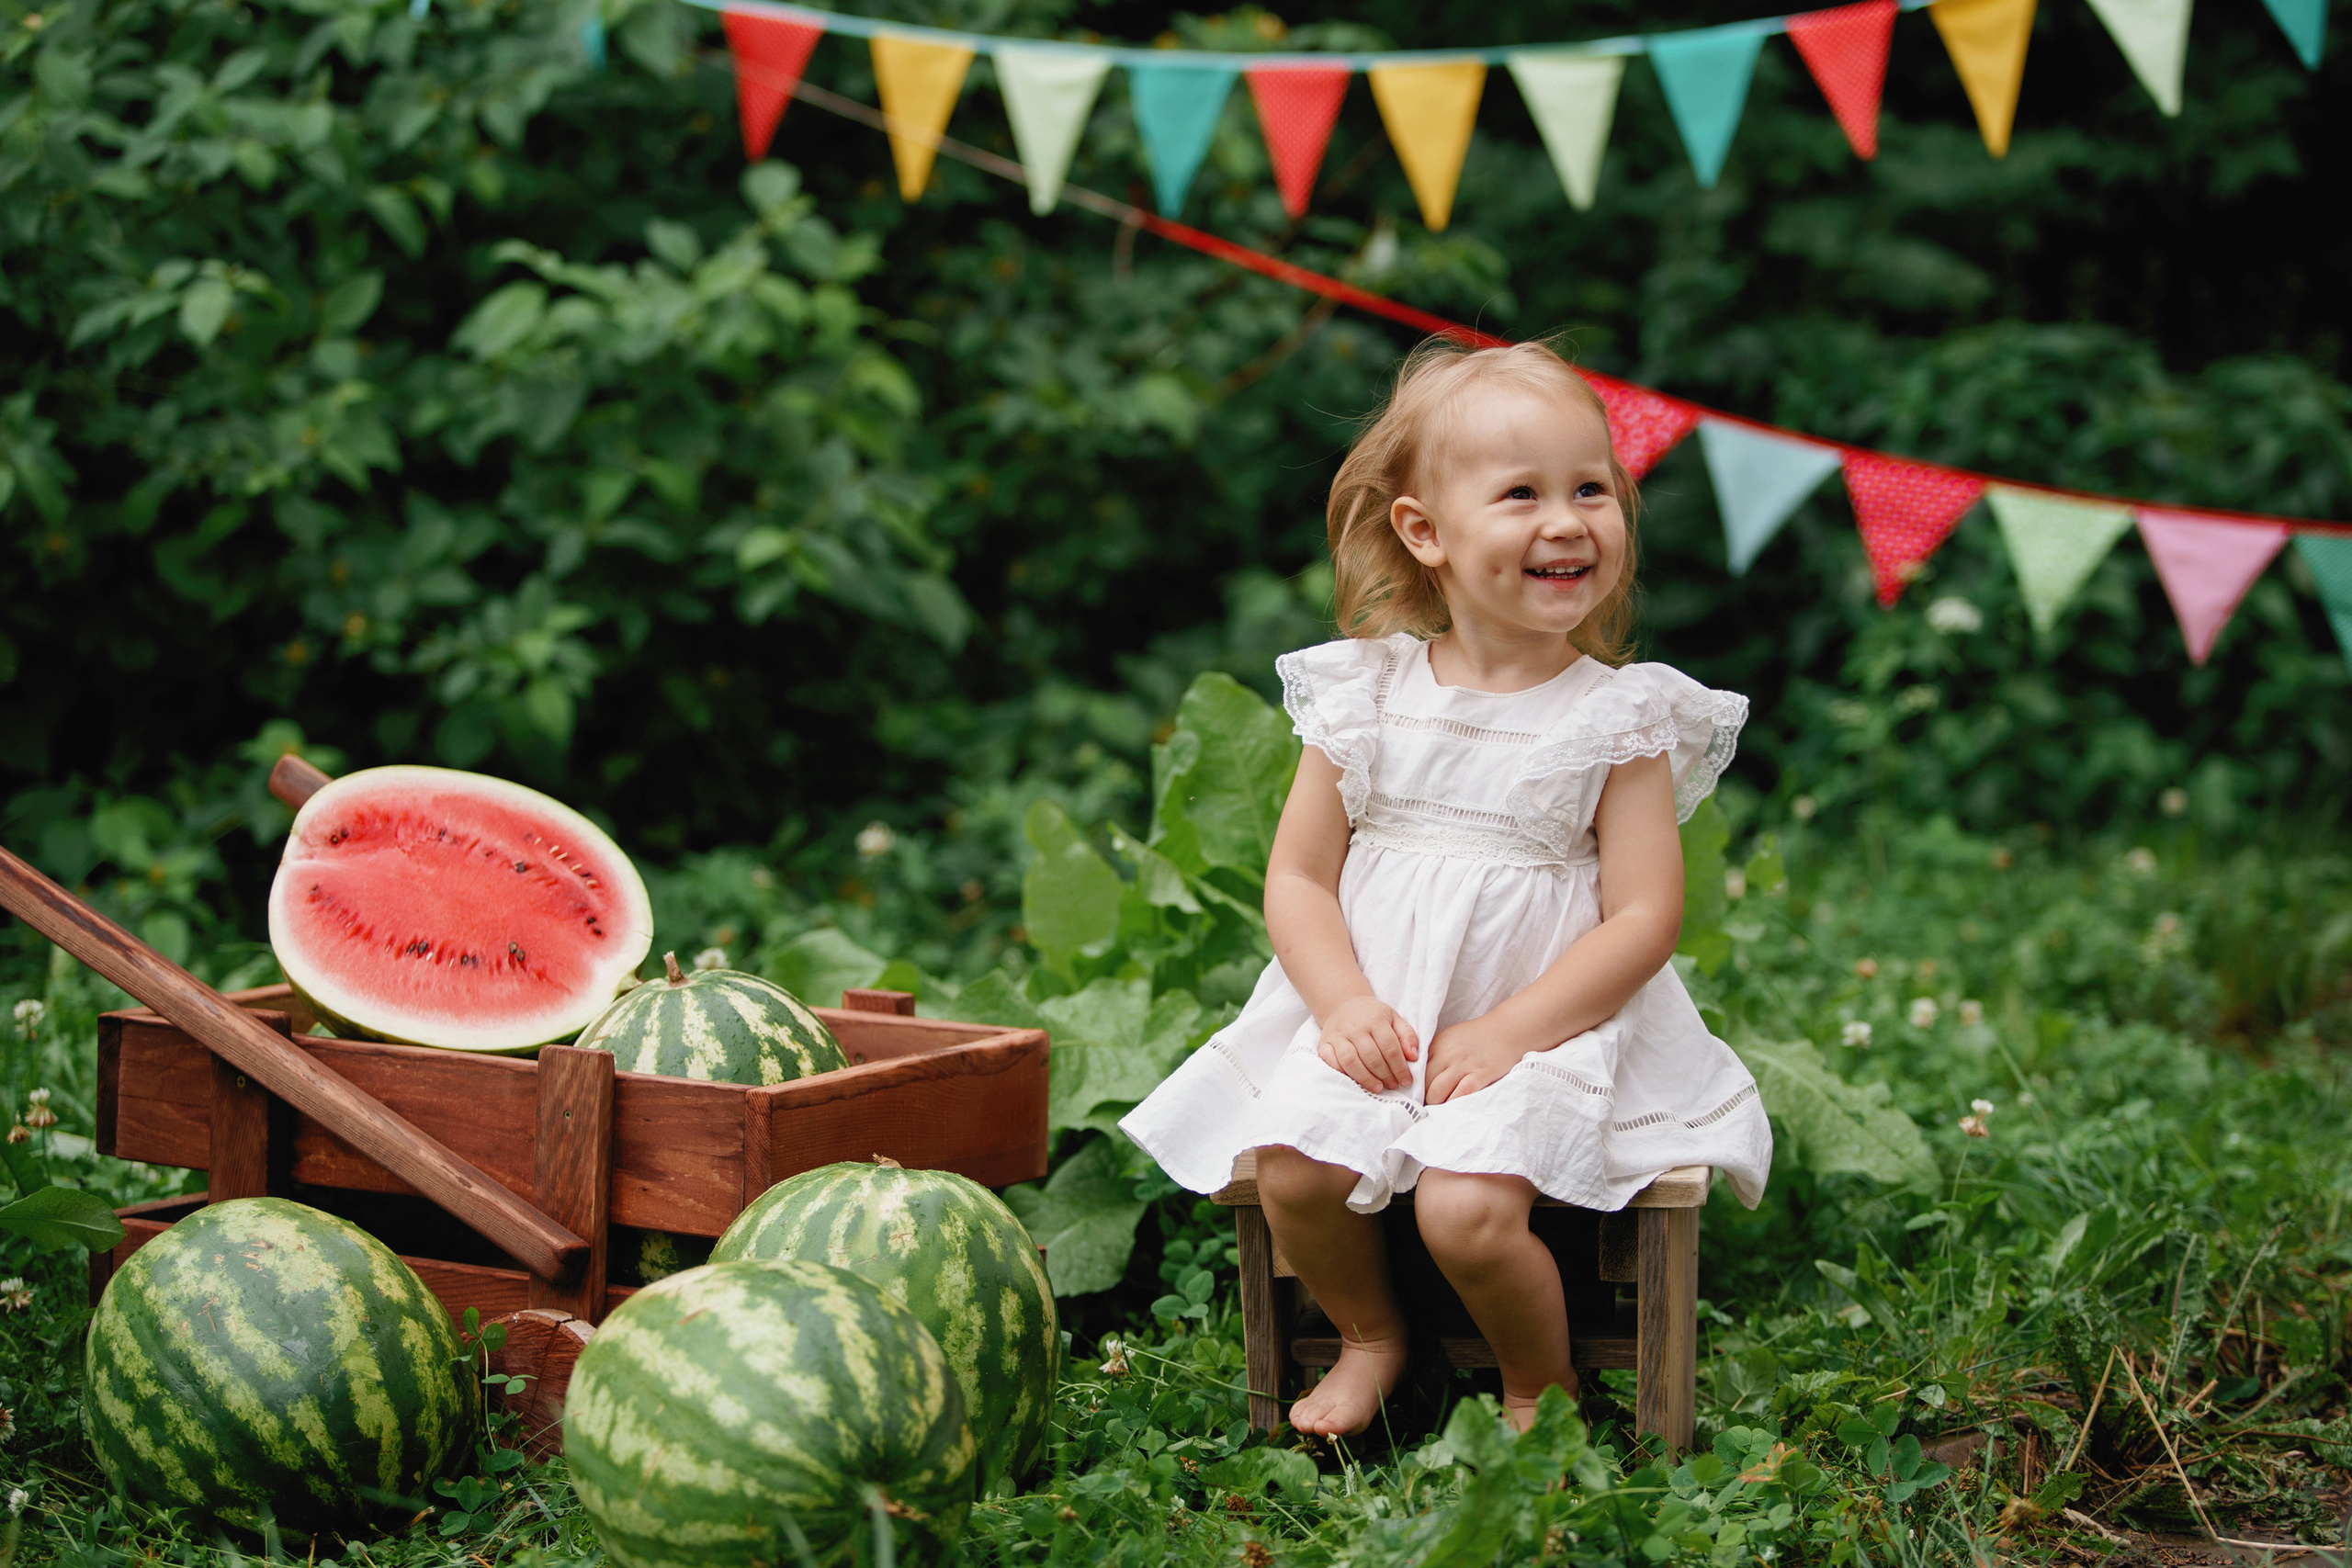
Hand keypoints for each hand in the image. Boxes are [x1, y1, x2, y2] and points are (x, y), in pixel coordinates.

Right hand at [1315, 995, 1419, 1091]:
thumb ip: (1407, 1036)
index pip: (1390, 1048)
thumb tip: (1413, 1057)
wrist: (1344, 1004)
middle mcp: (1355, 1027)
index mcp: (1375, 1020)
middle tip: (1392, 1085)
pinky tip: (1354, 1081)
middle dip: (1385, 1075)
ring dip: (1365, 1078)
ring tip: (1377, 1087)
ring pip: (1351, 1061)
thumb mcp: (1394, 1018)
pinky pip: (1330, 1061)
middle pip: (1372, 1057)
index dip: (1400, 1068)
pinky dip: (1342, 1073)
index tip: (1406, 1081)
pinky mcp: (1325, 1043)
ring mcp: (1338, 1036)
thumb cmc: (1373, 1016)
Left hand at [1424, 1018, 1538, 1103]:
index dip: (1414, 1085)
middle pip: (1424, 1083)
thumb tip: (1419, 1076)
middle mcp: (1447, 1054)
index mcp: (1437, 1045)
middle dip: (1423, 1097)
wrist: (1509, 1030)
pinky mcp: (1480, 1075)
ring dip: (1436, 1104)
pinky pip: (1460, 1094)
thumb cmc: (1479, 1037)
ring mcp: (1464, 1065)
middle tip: (1426, 1107)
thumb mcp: (1451, 1038)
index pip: (1416, 1070)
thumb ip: (1435, 1054)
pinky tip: (1453, 1109)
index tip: (1416, 1095)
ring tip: (1439, 1110)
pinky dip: (1453, 1104)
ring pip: (1437, 1092)